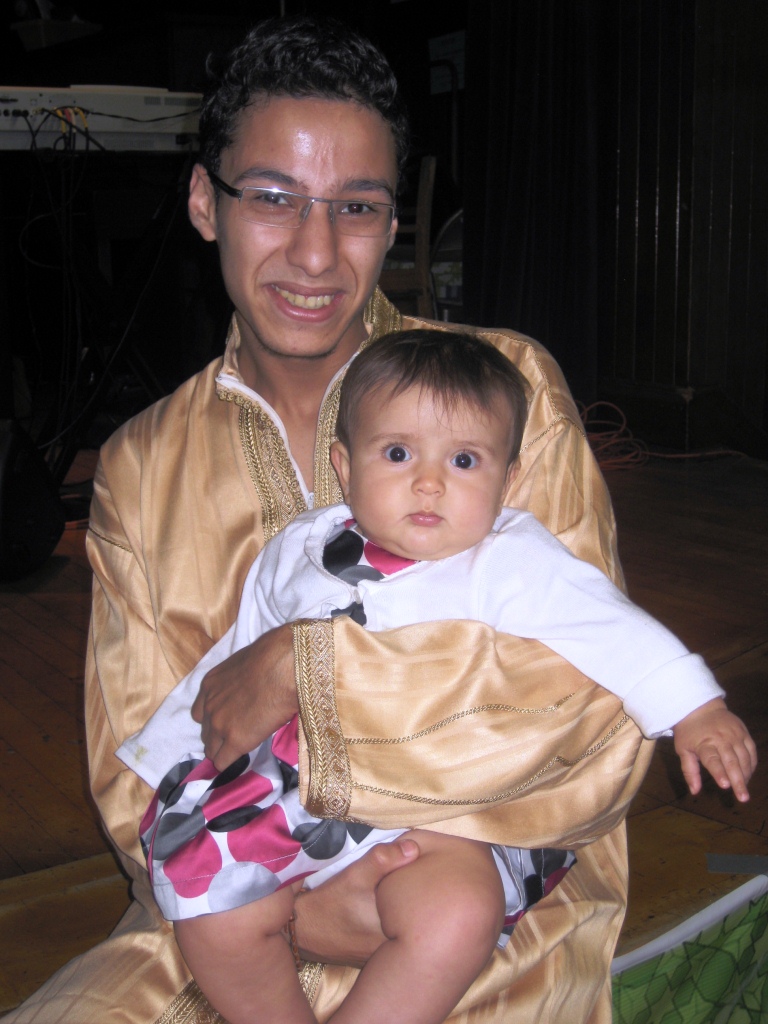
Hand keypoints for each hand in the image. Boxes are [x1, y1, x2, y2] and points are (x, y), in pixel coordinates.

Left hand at [191, 624, 295, 769]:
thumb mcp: (243, 667)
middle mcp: (209, 706)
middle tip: (238, 733)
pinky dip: (230, 762)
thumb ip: (237, 684)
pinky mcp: (235, 741)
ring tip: (241, 748)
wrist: (283, 668)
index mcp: (209, 685)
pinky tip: (242, 757)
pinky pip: (222, 762)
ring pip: (211, 750)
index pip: (200, 712)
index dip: (216, 718)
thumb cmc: (272, 659)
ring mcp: (219, 725)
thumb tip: (249, 690)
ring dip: (224, 750)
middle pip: (205, 732)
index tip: (230, 720)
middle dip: (219, 735)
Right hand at [293, 838, 419, 966]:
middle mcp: (390, 953)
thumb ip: (384, 859)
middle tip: (415, 882)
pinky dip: (390, 922)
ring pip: (401, 930)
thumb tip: (414, 849)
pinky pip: (389, 937)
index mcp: (392, 935)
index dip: (426, 892)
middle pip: (413, 922)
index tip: (425, 875)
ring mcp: (380, 957)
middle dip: (416, 904)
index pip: (422, 913)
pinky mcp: (371, 955)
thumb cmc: (330, 902)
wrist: (300, 928)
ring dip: (402, 913)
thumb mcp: (356, 875)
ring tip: (400, 893)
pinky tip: (384, 907)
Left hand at [673, 698, 757, 801]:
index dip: (719, 773)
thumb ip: (690, 771)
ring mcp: (735, 735)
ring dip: (746, 775)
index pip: (713, 760)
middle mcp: (721, 739)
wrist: (700, 707)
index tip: (725, 785)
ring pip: (745, 758)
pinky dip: (752, 764)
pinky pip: (752, 751)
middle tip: (743, 797)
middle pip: (732, 762)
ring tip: (744, 788)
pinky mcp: (743, 732)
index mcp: (704, 744)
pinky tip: (748, 774)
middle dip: (738, 781)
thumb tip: (695, 791)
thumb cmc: (689, 731)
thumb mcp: (683, 749)